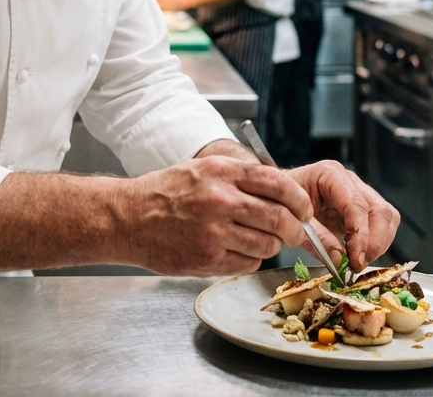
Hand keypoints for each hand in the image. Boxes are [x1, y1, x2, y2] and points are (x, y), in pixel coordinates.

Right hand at [121, 154, 312, 275]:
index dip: (299, 199)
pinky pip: (249, 263)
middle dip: (296, 229)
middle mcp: (220, 199)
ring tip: (260, 239)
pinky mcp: (208, 258)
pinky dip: (251, 259)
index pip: (278, 183)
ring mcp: (214, 231)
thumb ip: (240, 176)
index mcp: (221, 171)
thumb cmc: (166, 192)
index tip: (303, 208)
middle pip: (280, 217)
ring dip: (272, 245)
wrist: (129, 217)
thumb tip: (282, 191)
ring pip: (268, 244)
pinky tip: (237, 250)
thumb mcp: (203, 169)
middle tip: (296, 231)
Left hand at [286, 161, 399, 272]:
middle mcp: (350, 181)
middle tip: (357, 266)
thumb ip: (315, 238)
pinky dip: (376, 244)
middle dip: (374, 243)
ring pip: (387, 218)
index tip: (355, 260)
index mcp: (330, 174)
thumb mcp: (291, 219)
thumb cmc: (282, 202)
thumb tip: (339, 259)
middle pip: (380, 210)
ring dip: (378, 245)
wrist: (278, 196)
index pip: (356, 204)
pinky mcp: (364, 208)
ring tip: (356, 262)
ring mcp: (360, 192)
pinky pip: (383, 225)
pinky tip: (357, 255)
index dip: (360, 235)